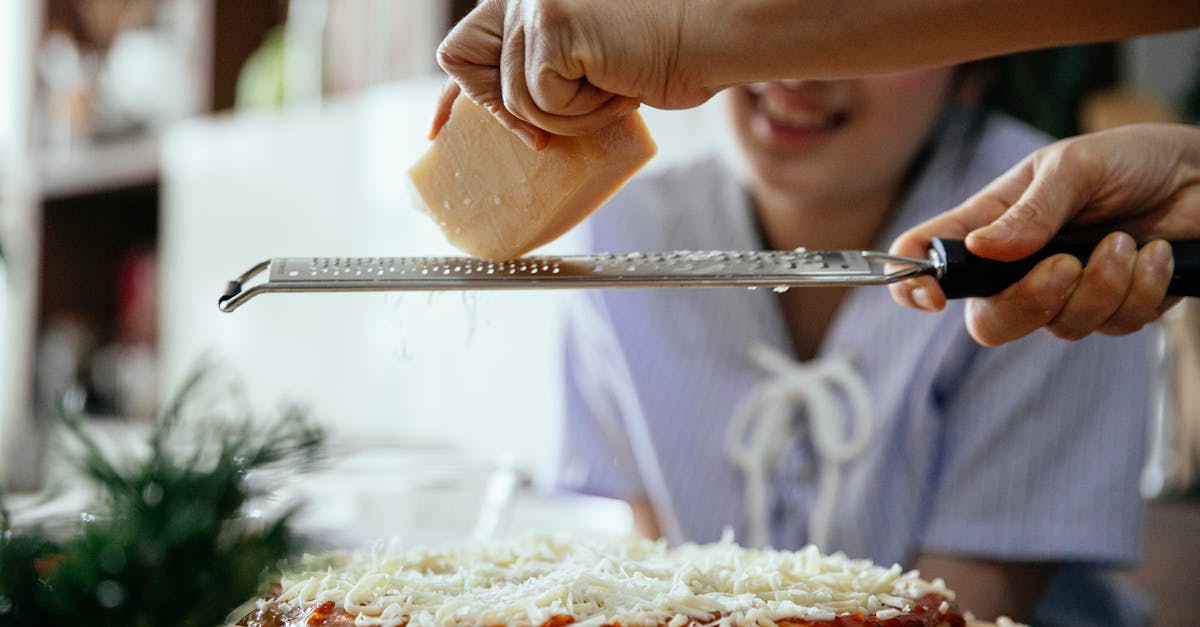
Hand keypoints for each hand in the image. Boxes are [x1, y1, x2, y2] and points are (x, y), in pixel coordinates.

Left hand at [433, 0, 713, 145]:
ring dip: (569, 115)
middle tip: (549, 134)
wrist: (713, 33)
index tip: (440, 133)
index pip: (464, 46)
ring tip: (614, 86)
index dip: (452, 96)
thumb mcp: (589, 62)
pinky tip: (619, 84)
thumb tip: (507, 117)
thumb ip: (545, 70)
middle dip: (510, 114)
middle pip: (473, 72)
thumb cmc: (668, 49)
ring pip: (517, 99)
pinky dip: (583, 112)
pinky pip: (542, 103)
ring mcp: (534, 5)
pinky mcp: (552, 27)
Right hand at [889, 123, 1199, 345]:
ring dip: (1102, 287)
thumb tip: (984, 249)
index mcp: (990, 224)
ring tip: (1126, 241)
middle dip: (1029, 302)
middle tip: (1065, 266)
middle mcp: (1017, 265)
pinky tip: (1156, 255)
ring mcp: (1064, 291)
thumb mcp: (1075, 166)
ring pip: (1060, 327)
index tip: (932, 297)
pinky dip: (1141, 291)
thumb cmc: (1131, 158)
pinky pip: (1114, 326)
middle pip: (989, 321)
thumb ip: (1032, 210)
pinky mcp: (1112, 306)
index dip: (910, 283)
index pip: (925, 257)